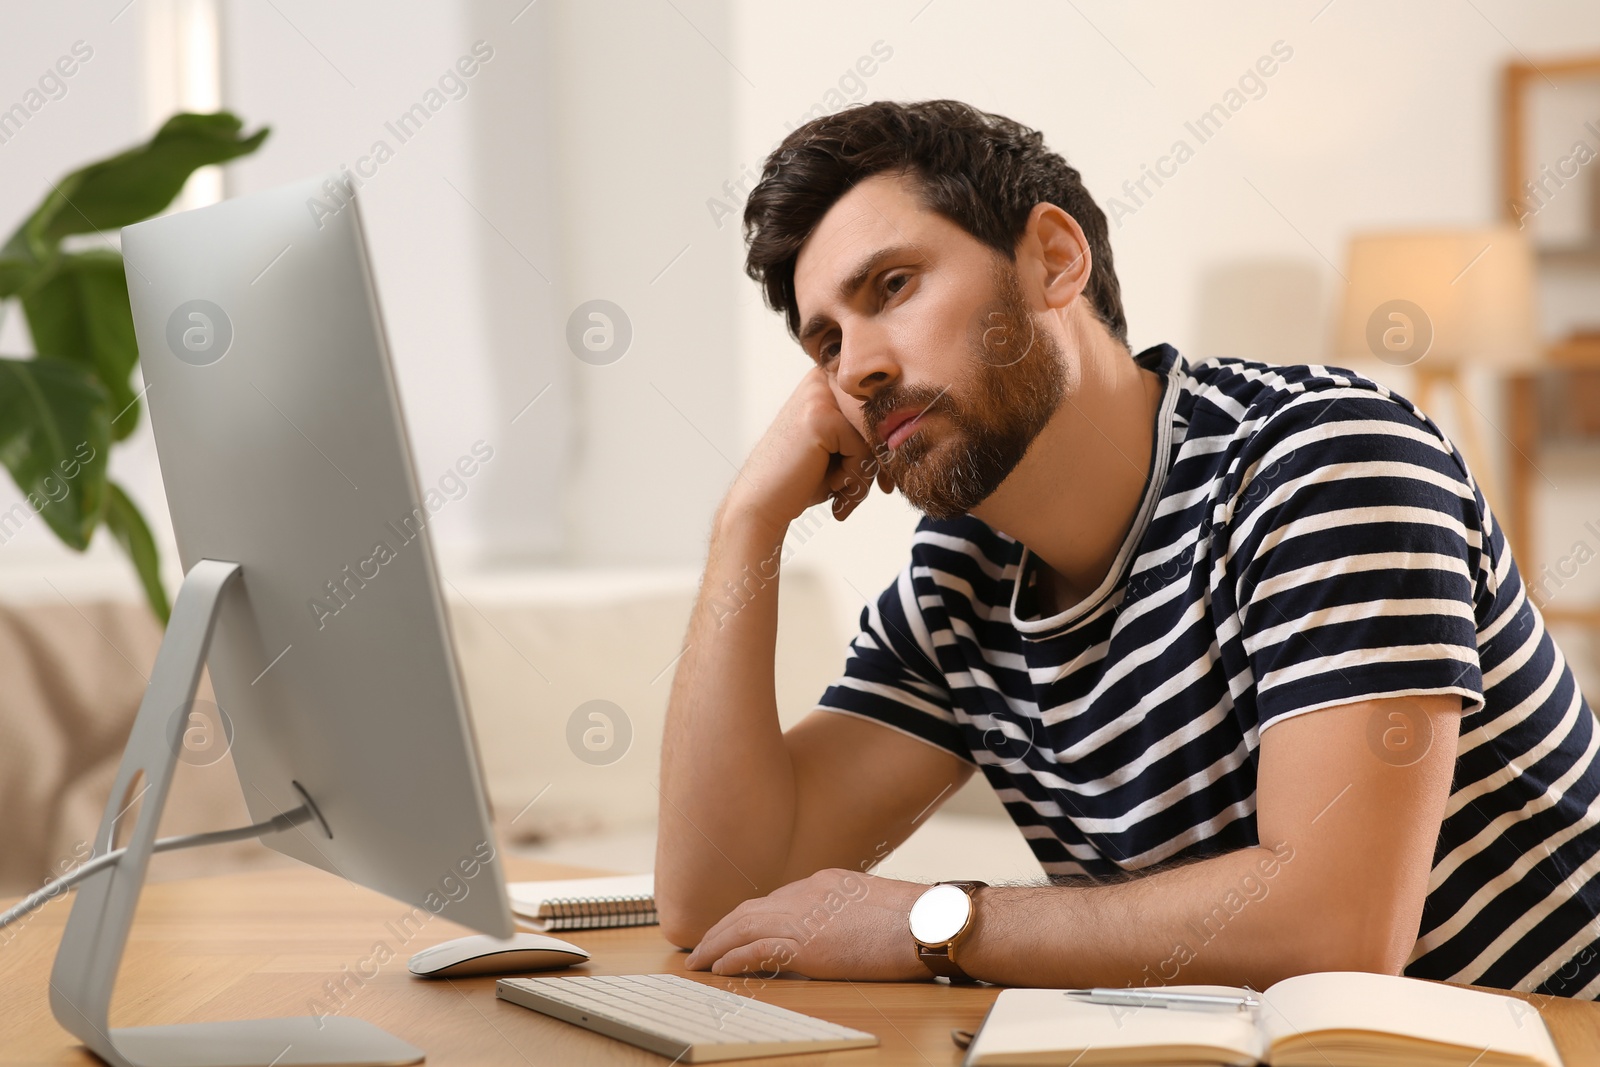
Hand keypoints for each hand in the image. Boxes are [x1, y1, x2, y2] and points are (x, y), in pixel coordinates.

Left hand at [683, 869, 930, 980]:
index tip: (734, 930)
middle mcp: (807, 893)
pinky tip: (719, 967)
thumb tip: (836, 929)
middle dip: (722, 928)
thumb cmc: (915, 919)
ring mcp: (805, 917)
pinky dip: (733, 957)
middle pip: (750, 910)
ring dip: (717, 944)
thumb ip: (846, 911)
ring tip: (699, 960)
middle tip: (702, 946)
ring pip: (744, 927)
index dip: (749, 917)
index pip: (774, 900)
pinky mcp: (807, 945)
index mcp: (824, 882)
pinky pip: (757, 950)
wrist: (928, 922)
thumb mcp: (872, 904)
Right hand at [724, 368, 892, 538]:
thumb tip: (916, 427)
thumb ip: (868, 432)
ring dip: (866, 473)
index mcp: (827, 379)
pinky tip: (832, 491)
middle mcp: (822, 378)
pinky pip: (862, 449)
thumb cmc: (802, 480)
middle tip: (881, 491)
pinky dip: (854, 477)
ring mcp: (819, 395)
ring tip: (844, 495)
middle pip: (880, 419)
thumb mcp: (839, 449)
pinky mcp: (820, 416)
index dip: (886, 445)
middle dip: (883, 461)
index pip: (880, 408)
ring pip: (874, 436)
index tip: (886, 482)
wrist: (761, 504)